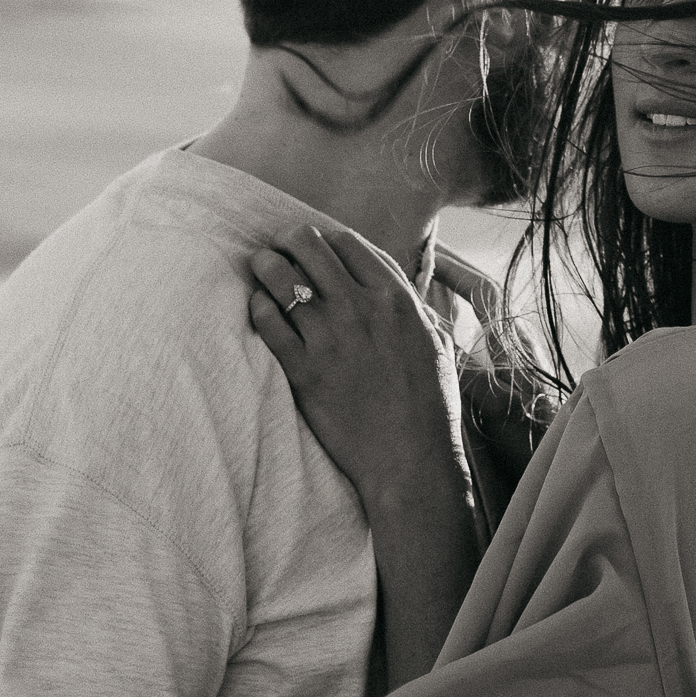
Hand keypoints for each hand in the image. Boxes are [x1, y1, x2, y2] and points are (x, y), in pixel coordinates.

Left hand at [249, 229, 466, 519]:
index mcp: (396, 299)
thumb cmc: (430, 406)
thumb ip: (416, 308)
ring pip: (281, 278)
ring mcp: (330, 338)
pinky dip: (258, 307)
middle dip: (288, 240)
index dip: (323, 236)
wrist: (410, 459)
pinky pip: (268, 322)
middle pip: (310, 248)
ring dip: (265, 266)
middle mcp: (361, 309)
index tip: (312, 242)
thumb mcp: (437, 343)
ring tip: (260, 266)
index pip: (347, 243)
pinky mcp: (304, 370)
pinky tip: (258, 306)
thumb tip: (399, 288)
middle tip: (278, 247)